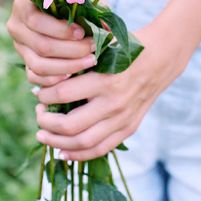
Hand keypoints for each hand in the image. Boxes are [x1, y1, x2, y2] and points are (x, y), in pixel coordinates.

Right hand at [7, 0, 96, 87]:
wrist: (67, 16)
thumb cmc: (75, 4)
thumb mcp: (81, 1)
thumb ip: (89, 9)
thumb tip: (104, 28)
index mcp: (23, 6)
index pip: (36, 21)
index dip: (60, 30)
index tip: (82, 32)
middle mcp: (16, 27)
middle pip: (41, 46)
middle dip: (71, 50)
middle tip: (93, 48)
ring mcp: (20, 48)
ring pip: (40, 65)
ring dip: (68, 66)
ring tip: (90, 61)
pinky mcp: (25, 64)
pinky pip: (36, 78)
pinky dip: (55, 79)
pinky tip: (73, 74)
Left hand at [33, 21, 187, 160]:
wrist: (162, 57)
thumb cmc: (126, 47)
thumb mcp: (102, 46)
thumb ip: (77, 58)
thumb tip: (45, 75)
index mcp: (104, 78)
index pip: (63, 94)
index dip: (44, 96)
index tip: (38, 93)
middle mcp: (113, 102)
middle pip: (70, 125)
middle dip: (46, 122)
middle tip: (38, 115)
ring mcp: (123, 118)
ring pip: (83, 142)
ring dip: (57, 142)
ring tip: (44, 135)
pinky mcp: (129, 128)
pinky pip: (101, 149)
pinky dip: (79, 154)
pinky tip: (63, 152)